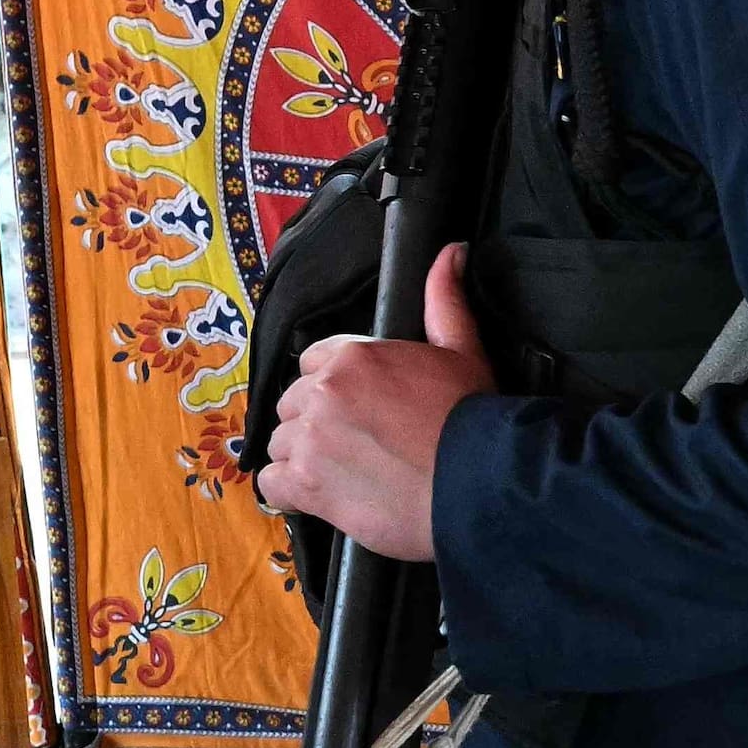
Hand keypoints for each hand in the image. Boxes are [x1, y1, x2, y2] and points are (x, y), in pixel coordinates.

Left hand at [255, 243, 495, 562]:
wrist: (476, 483)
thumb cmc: (471, 418)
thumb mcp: (462, 351)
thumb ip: (444, 300)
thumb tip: (450, 251)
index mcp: (350, 357)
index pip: (312, 365)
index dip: (335, 389)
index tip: (359, 412)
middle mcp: (321, 393)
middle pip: (293, 405)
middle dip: (317, 424)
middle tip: (356, 448)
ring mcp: (309, 440)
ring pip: (281, 444)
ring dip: (304, 459)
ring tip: (343, 475)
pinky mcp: (305, 486)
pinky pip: (270, 484)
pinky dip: (289, 492)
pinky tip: (321, 495)